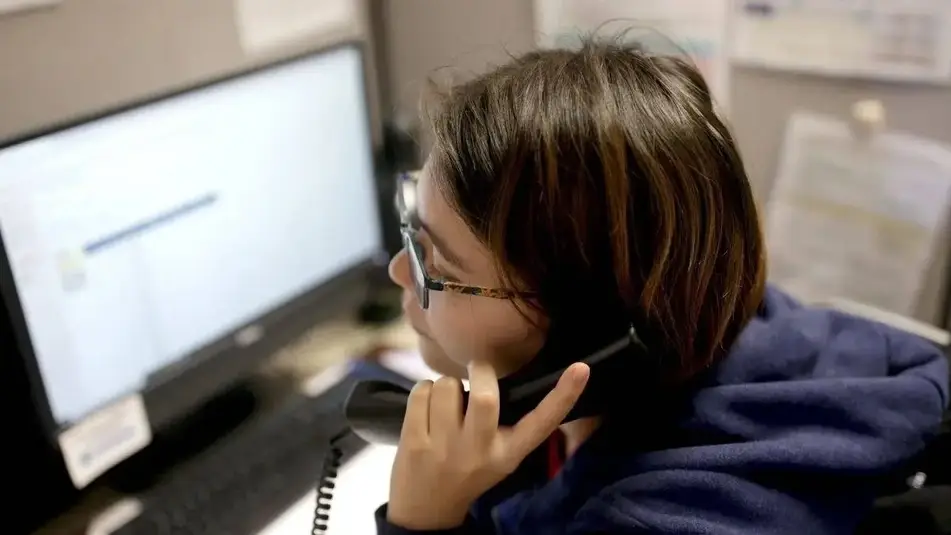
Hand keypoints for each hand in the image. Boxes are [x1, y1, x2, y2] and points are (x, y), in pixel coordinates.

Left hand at [386, 360, 589, 529]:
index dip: (564, 394)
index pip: (542, 422)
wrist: (427, 512)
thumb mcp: (501, 456)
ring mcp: (445, 448)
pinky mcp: (414, 442)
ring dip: (445, 384)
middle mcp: (481, 450)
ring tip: (445, 404)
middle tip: (476, 372)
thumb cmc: (469, 472)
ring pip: (446, 385)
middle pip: (485, 395)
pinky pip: (420, 392)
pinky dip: (423, 391)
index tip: (582, 368)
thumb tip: (502, 374)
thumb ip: (508, 423)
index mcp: (509, 453)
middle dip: (479, 371)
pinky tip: (427, 410)